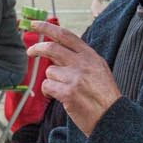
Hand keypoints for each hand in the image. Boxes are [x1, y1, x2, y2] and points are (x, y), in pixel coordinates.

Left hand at [28, 21, 121, 135]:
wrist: (113, 118)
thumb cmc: (103, 96)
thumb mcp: (98, 69)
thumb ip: (79, 58)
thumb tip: (54, 49)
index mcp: (90, 56)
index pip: (65, 35)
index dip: (47, 27)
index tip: (34, 24)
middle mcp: (82, 63)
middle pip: (51, 48)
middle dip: (37, 48)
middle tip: (30, 51)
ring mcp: (75, 77)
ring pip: (49, 71)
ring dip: (52, 81)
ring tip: (63, 91)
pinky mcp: (68, 93)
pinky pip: (46, 86)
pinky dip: (47, 92)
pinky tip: (57, 97)